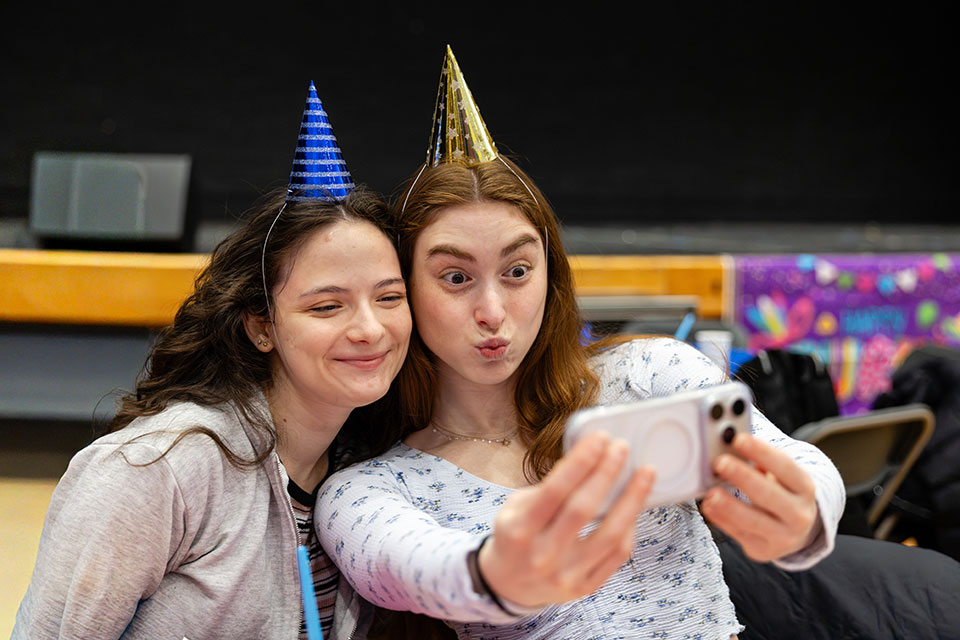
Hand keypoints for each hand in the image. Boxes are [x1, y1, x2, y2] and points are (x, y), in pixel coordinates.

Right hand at [477, 431, 655, 607]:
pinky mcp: (585, 587)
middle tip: (621, 448)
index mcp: (519, 530)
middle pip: (583, 509)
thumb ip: (548, 488)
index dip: (580, 461)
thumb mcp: (515, 507)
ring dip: (632, 499)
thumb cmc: (516, 535)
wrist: (508, 585)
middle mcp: (542, 555)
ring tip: (646, 473)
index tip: (599, 439)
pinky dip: (630, 526)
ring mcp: (565, 575)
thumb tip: (589, 458)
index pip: (555, 490)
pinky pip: (617, 555)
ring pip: (609, 534)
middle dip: (606, 473)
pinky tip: (635, 504)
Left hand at [700, 432, 819, 561]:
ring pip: (754, 520)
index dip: (762, 452)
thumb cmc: (781, 493)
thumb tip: (729, 444)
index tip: (739, 439)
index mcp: (805, 488)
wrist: (797, 531)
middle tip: (720, 463)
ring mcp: (783, 536)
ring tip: (711, 493)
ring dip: (730, 505)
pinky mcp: (763, 550)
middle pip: (769, 494)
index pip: (785, 467)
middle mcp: (799, 514)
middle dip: (743, 477)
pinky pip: (739, 534)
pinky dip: (722, 520)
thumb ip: (759, 462)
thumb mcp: (780, 476)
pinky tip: (709, 506)